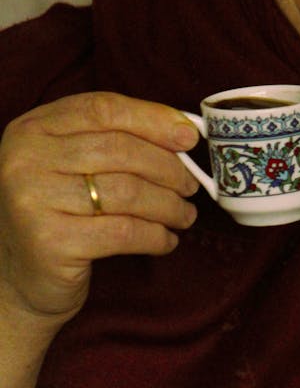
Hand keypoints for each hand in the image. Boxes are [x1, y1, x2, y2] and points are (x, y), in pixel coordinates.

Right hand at [0, 91, 199, 341]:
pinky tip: (166, 240)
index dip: (153, 120)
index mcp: (33, 128)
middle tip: (191, 186)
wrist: (20, 278)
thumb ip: (116, 139)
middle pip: (120, 150)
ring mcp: (34, 200)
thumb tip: (184, 131)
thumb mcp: (74, 164)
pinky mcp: (50, 242)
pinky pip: (123, 232)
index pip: (103, 109)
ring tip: (184, 215)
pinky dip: (155, 236)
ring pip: (127, 192)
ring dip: (168, 205)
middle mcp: (26, 159)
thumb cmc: (59, 213)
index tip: (190, 136)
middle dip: (168, 168)